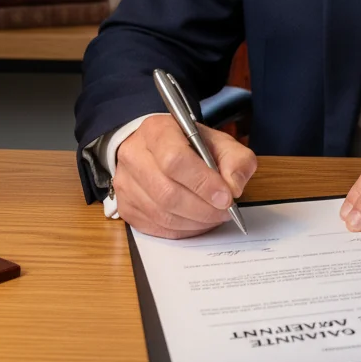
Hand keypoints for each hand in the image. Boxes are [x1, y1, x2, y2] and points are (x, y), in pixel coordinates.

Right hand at [112, 115, 256, 238]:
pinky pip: (156, 227)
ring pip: (161, 214)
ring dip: (195, 221)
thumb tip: (234, 187)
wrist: (157, 148)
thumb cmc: (189, 145)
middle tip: (225, 211)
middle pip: (167, 192)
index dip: (203, 183)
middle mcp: (134, 155)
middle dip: (203, 208)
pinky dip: (182, 230)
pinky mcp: (125, 206)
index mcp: (157, 131)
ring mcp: (125, 183)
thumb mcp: (219, 141)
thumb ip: (235, 159)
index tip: (226, 197)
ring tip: (214, 216)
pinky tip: (197, 222)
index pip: (175, 160)